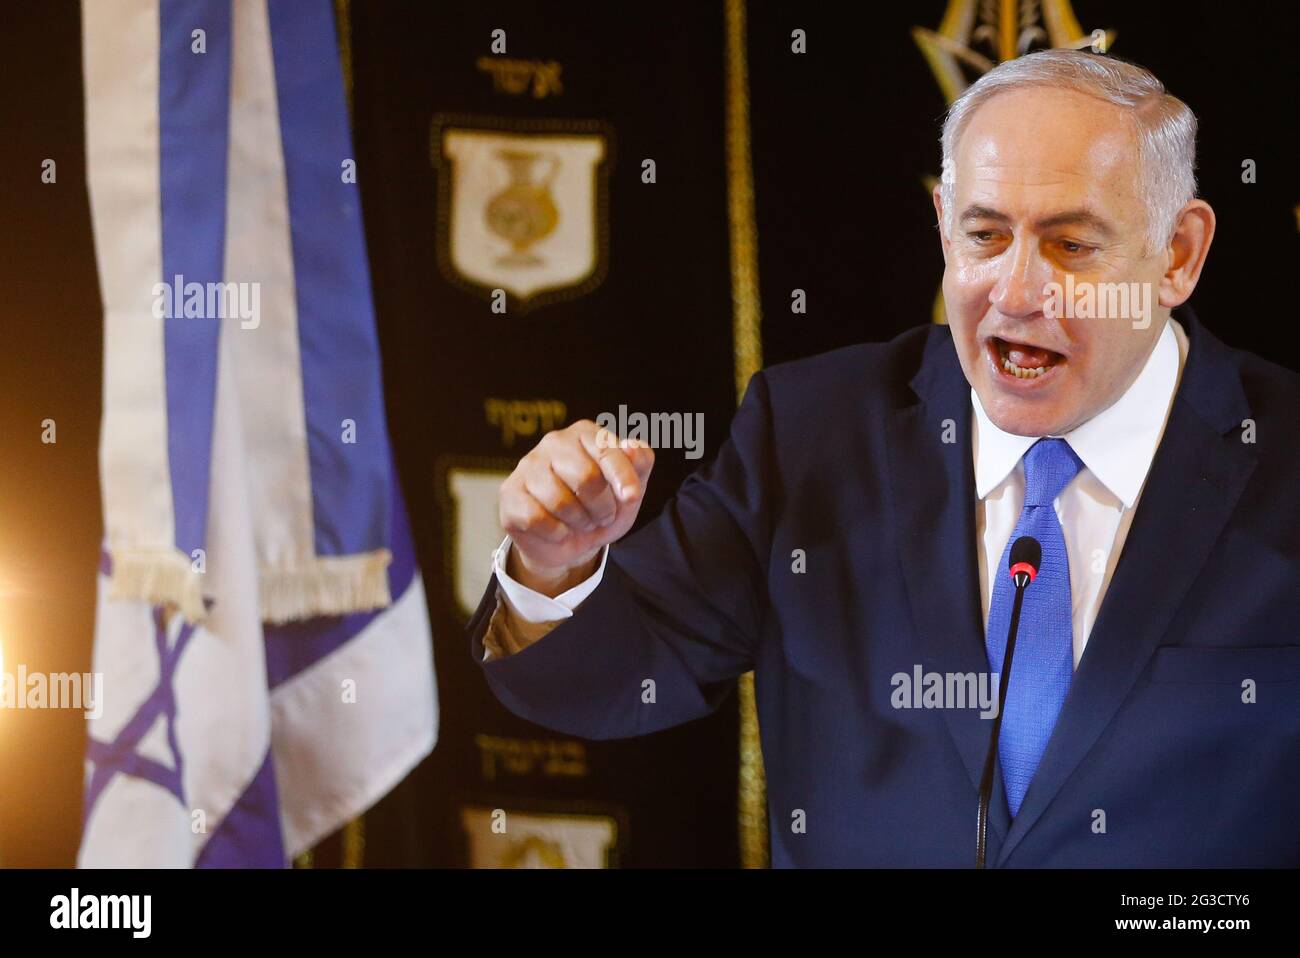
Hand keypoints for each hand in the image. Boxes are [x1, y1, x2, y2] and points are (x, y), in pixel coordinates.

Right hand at [499, 420, 654, 596]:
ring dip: (580, 522)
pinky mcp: (510, 493)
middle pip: (585, 477)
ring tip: (581, 522)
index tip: (631, 497)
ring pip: (560, 502)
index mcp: (584, 434)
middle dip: (602, 507)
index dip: (623, 476)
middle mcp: (553, 443)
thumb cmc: (601, 507)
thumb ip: (640, 462)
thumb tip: (631, 447)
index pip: (606, 450)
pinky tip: (559, 530)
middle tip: (603, 516)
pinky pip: (537, 518)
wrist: (569, 542)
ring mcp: (528, 466)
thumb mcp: (630, 489)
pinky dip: (557, 533)